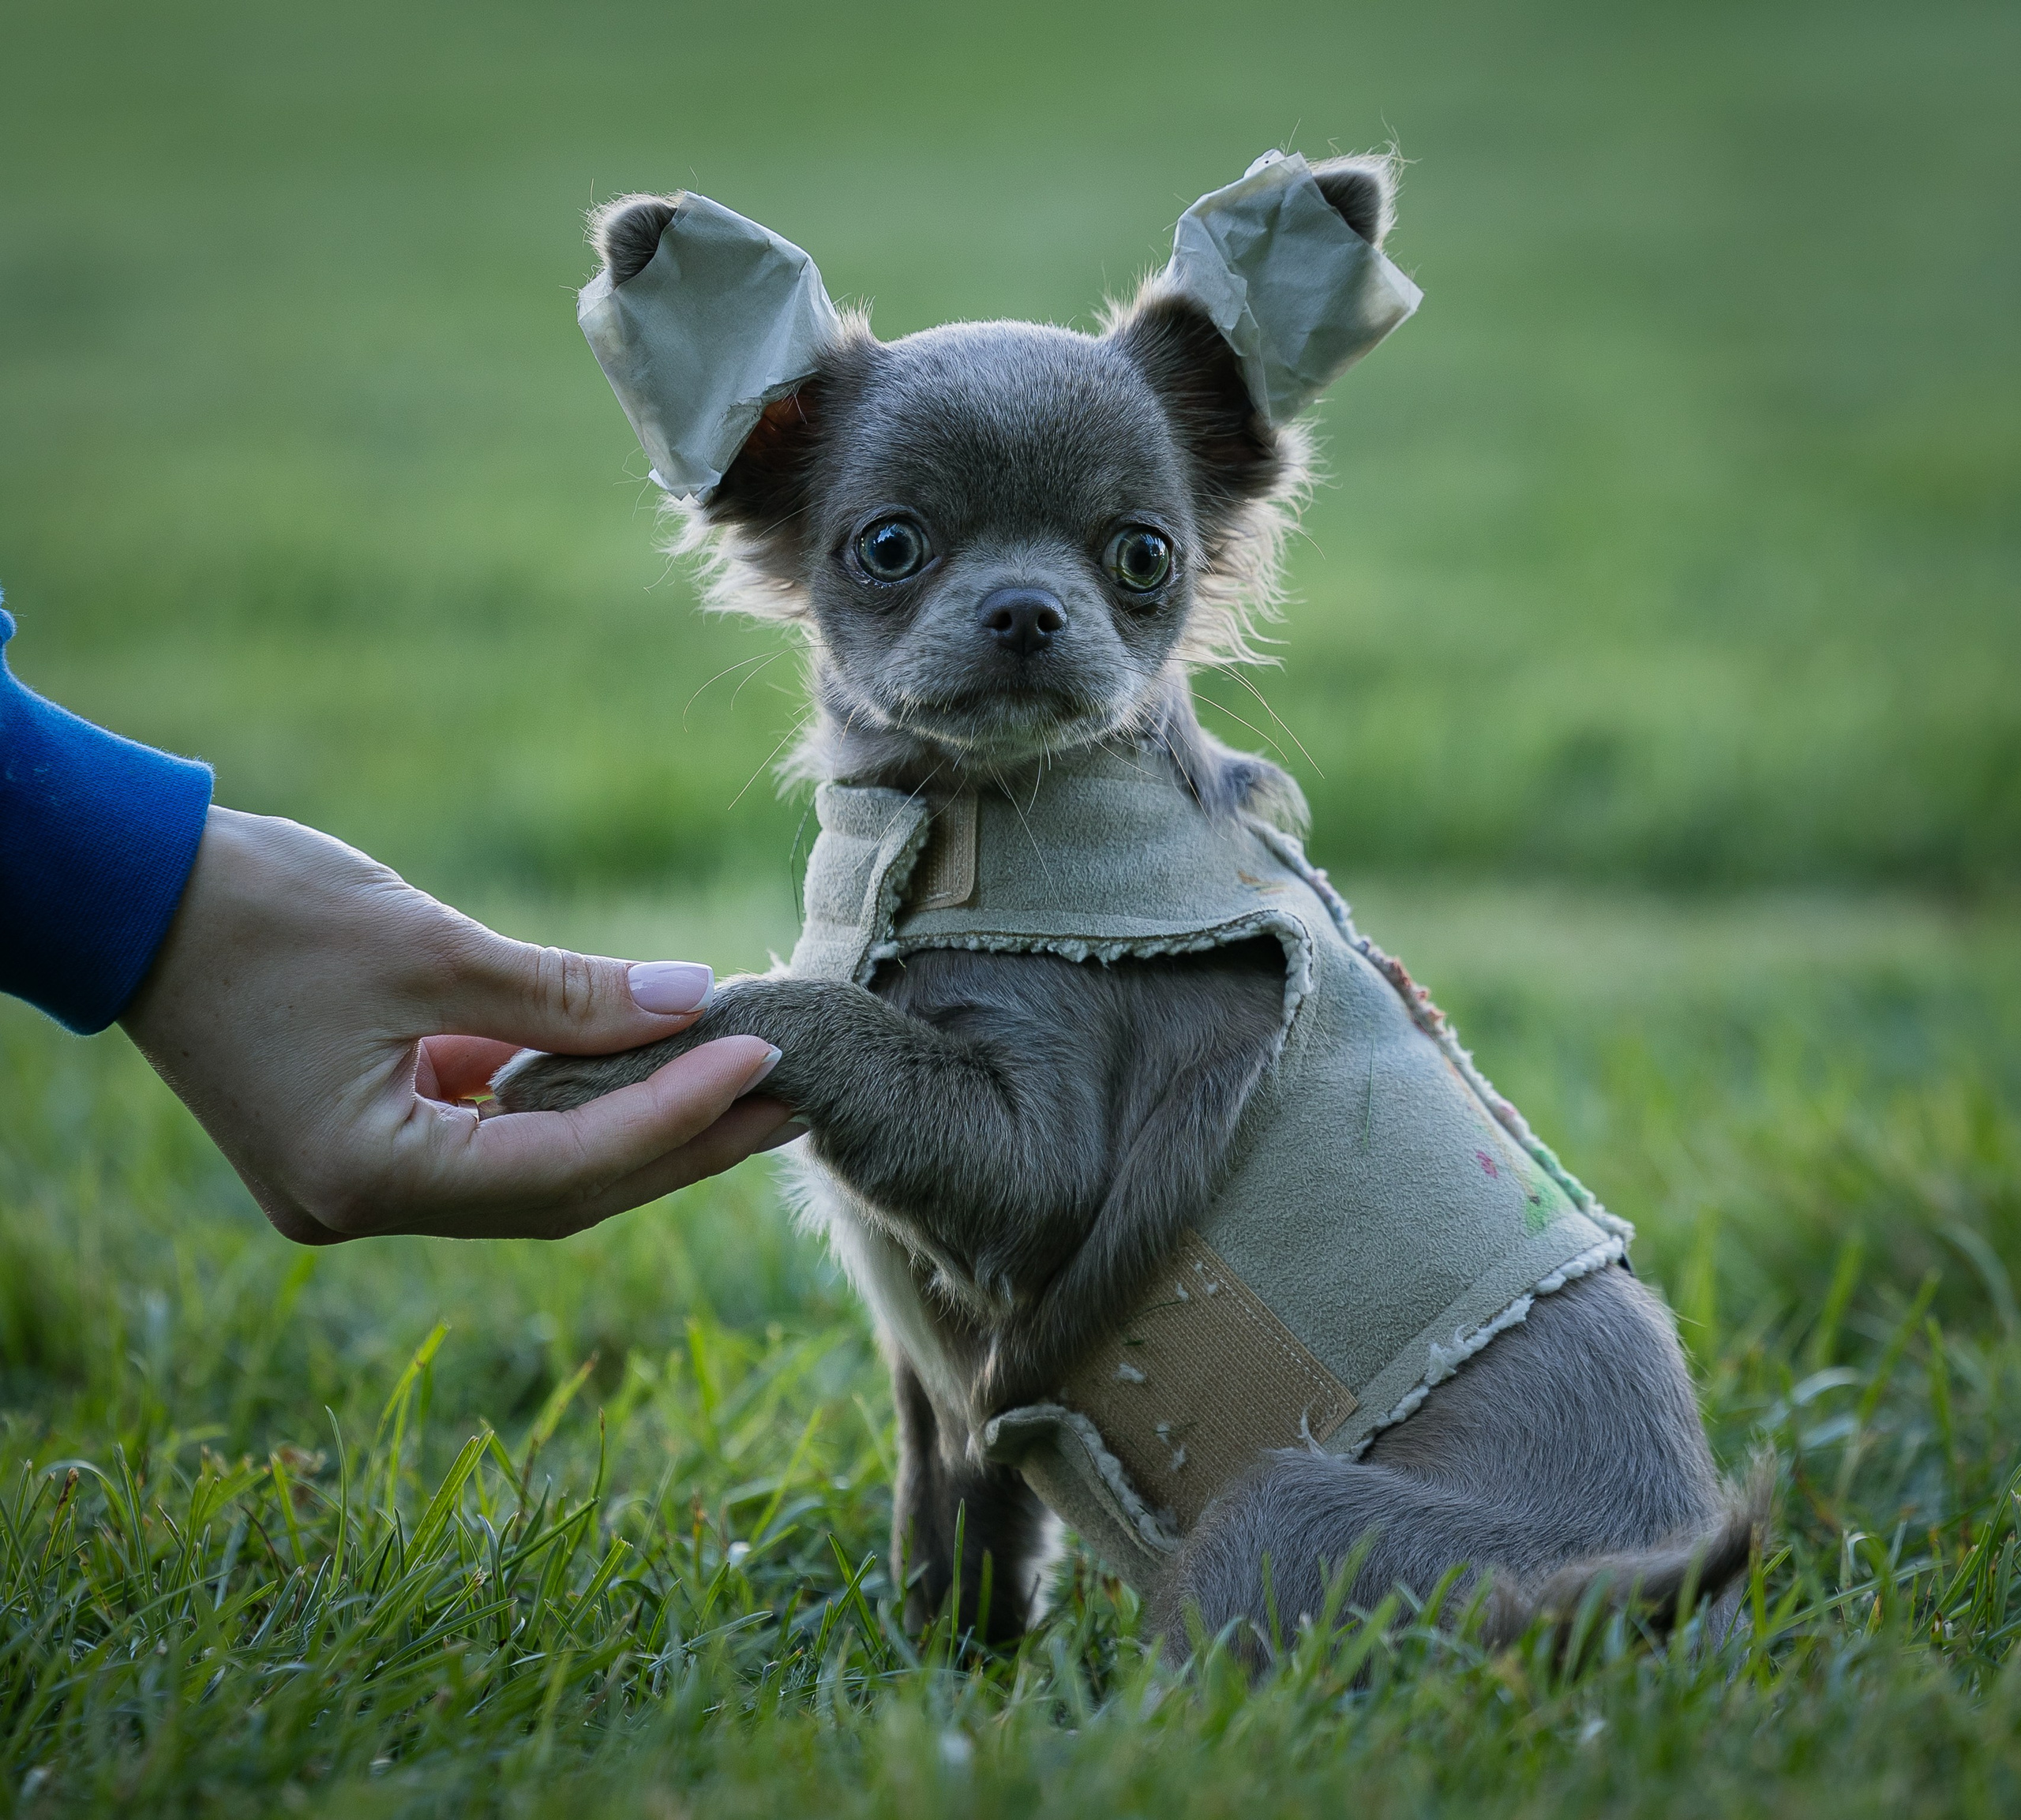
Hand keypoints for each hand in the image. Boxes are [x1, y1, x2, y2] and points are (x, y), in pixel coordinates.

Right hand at [121, 806, 797, 1242]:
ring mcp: (360, 1183)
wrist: (128, 892)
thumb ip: (566, 989)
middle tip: (794, 1095)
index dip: (677, 1114)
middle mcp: (363, 1206)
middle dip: (682, 1141)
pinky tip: (646, 1064)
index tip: (766, 1057)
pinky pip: (493, 1137)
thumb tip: (697, 997)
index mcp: (366, 1176)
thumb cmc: (259, 908)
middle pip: (564, 1190)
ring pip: (536, 1170)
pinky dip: (569, 1100)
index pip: (566, 1163)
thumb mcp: (427, 945)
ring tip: (744, 1081)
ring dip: (638, 1124)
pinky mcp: (364, 1142)